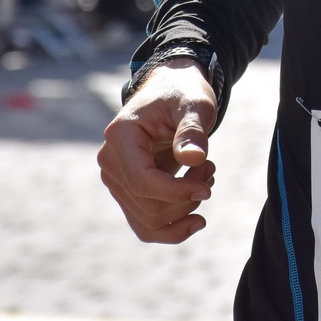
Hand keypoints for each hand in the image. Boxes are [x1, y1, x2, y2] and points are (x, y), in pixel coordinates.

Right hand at [97, 59, 218, 242]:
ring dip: (184, 209)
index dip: (177, 192)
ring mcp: (117, 179)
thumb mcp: (195, 104)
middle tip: (210, 169)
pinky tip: (197, 219)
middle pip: (147, 205)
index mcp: (120, 136)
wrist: (172, 92)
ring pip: (148, 221)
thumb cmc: (183, 94)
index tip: (208, 187)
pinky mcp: (128, 192)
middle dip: (187, 197)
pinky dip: (173, 228)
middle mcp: (110, 161)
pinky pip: (145, 225)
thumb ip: (193, 130)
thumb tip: (194, 158)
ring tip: (205, 178)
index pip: (143, 181)